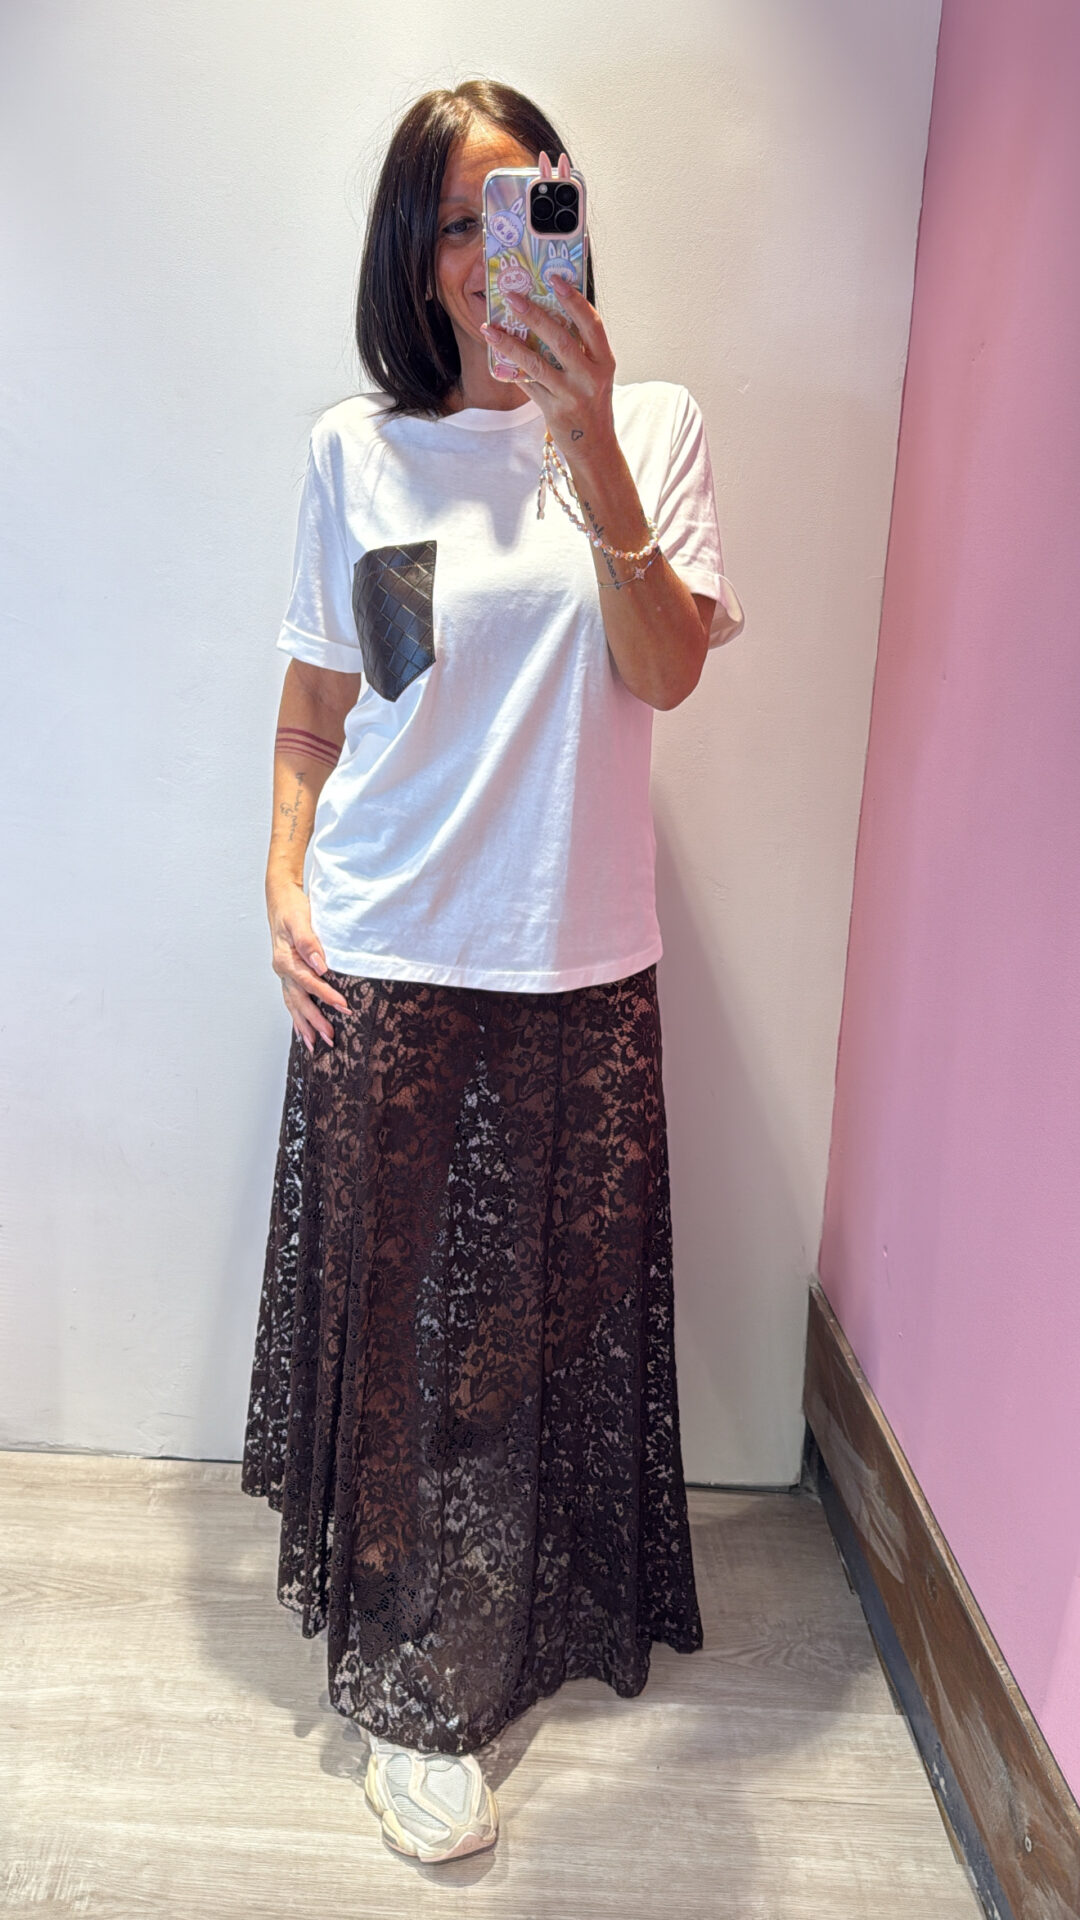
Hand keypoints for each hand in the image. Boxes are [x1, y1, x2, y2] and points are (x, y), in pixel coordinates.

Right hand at [266, 875, 348, 1052]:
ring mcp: (284, 974)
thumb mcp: (300, 920)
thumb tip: (321, 965)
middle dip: (315, 1022)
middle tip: (330, 1039)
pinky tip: (303, 1030)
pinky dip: (297, 1017)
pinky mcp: (289, 974)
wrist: (280, 900)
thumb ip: (309, 942)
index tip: (342, 1006)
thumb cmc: (292, 908)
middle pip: (299, 1001)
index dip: (325, 996)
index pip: (308, 982)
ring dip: (304, 1026)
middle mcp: (283, 970)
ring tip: (314, 1045)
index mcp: (285, 960)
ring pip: (293, 1005)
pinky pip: (291, 1000)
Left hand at [479, 148, 616, 464]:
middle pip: (561, 339)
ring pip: (538, 364)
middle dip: (535, 314)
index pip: (591, 323)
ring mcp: (573, 396)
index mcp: (605, 360)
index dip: (573, 299)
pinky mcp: (555, 412)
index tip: (555, 277)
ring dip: (511, 343)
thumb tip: (544, 312)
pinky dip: (511, 369)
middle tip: (512, 295)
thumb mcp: (592, 373)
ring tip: (490, 327)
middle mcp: (592, 377)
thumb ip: (576, 346)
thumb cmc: (590, 403)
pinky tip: (495, 354)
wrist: (595, 449)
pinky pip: (528, 386)